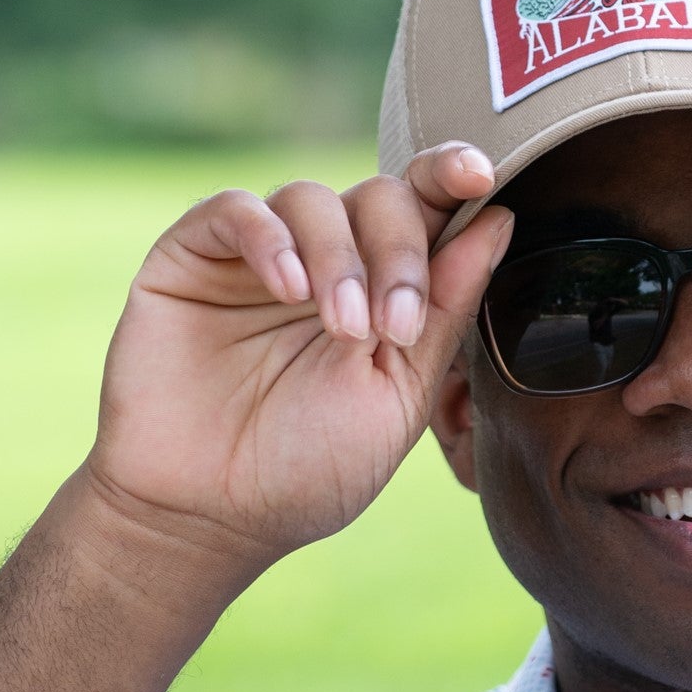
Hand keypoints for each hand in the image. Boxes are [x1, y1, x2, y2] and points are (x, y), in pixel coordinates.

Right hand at [83, 145, 512, 574]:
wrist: (211, 516)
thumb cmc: (309, 469)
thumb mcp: (399, 394)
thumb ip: (446, 307)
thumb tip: (498, 219)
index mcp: (382, 292)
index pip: (425, 209)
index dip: (452, 175)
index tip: (482, 174)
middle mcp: (323, 263)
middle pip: (378, 196)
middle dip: (401, 251)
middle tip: (393, 327)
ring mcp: (257, 257)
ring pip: (311, 197)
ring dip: (341, 258)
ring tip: (342, 329)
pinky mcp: (193, 256)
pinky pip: (237, 209)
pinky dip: (271, 238)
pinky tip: (288, 289)